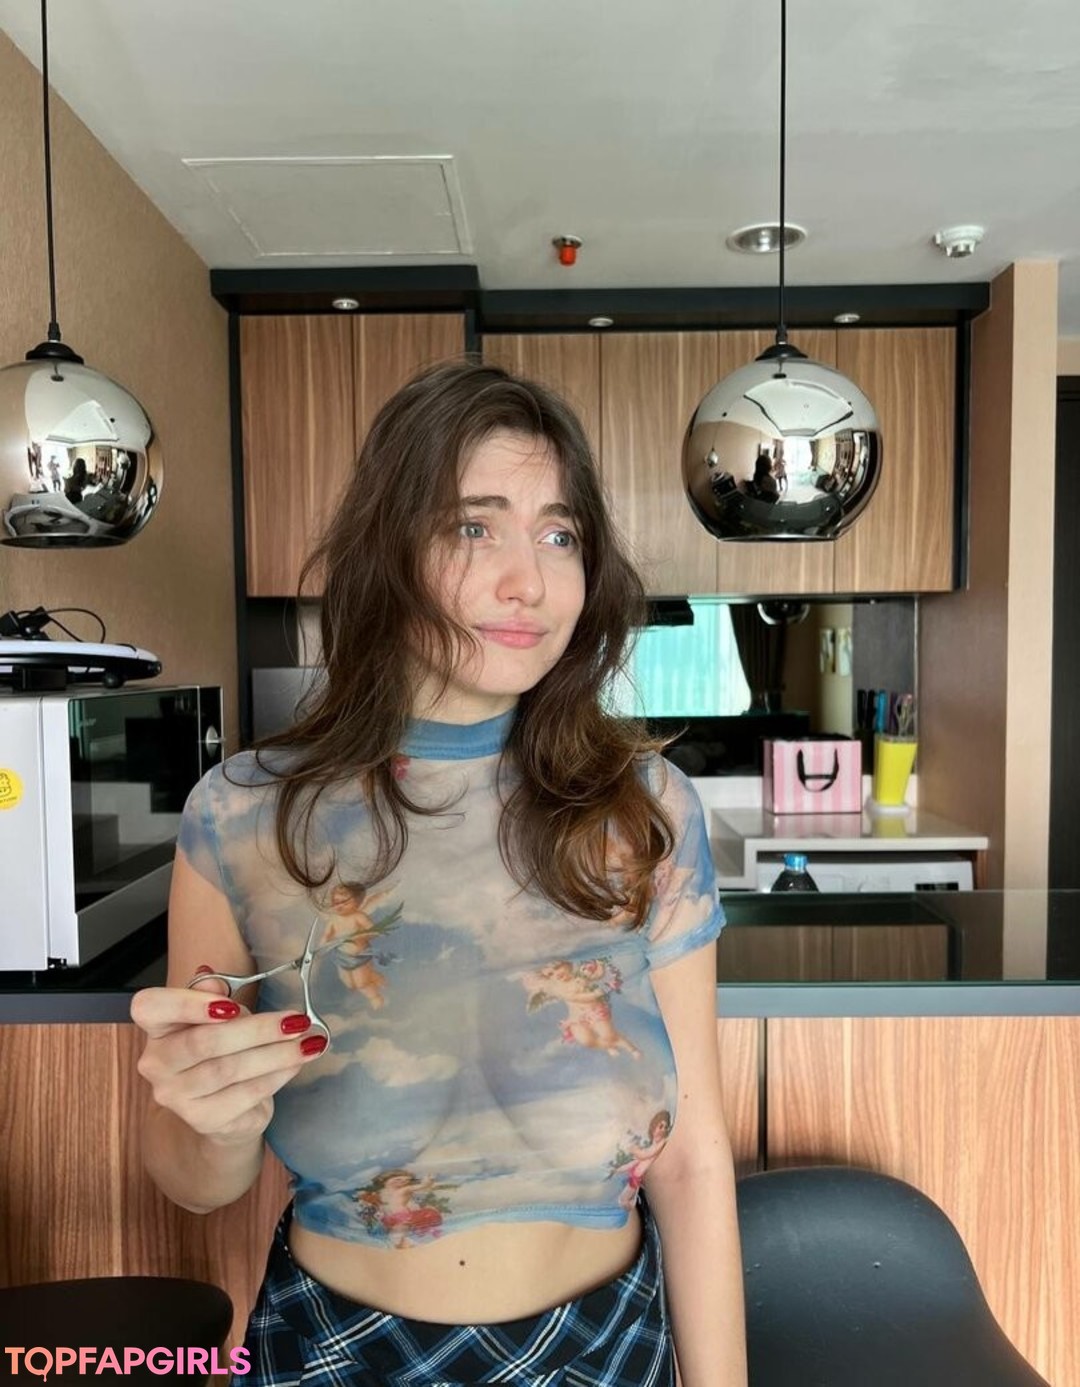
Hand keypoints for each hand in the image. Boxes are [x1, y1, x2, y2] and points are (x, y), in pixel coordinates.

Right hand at [130, 975, 321, 1145]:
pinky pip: (245, 1093)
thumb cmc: (223, 1049)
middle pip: (204, 1041)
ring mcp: (176, 1095)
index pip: (150, 1007)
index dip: (188, 1004)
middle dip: (258, 1030)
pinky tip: (295, 1064)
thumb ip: (215, 996)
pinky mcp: (203, 1119)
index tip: (232, 1004)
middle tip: (296, 1021)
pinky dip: (276, 1076)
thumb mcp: (222, 1015)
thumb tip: (214, 979)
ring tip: (307, 1042)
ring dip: (276, 1054)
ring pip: (229, 1069)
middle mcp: (156, 1063)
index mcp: (157, 1027)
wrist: (227, 1108)